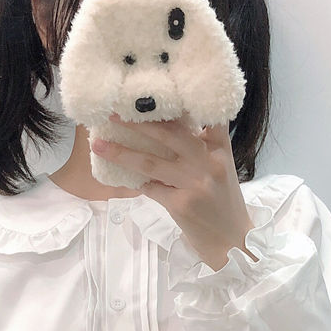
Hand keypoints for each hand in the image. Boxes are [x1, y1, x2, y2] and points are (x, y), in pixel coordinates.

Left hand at [91, 115, 256, 269]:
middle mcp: (209, 162)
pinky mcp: (181, 205)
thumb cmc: (222, 203)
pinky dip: (136, 183)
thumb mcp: (220, 169)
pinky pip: (150, 188)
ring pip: (151, 162)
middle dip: (139, 122)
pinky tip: (120, 178)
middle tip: (113, 112)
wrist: (232, 241)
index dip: (182, 99)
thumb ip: (201, 148)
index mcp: (220, 149)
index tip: (156, 88)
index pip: (207, 115)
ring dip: (121, 152)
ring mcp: (195, 183)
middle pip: (170, 133)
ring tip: (98, 144)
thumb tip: (164, 128)